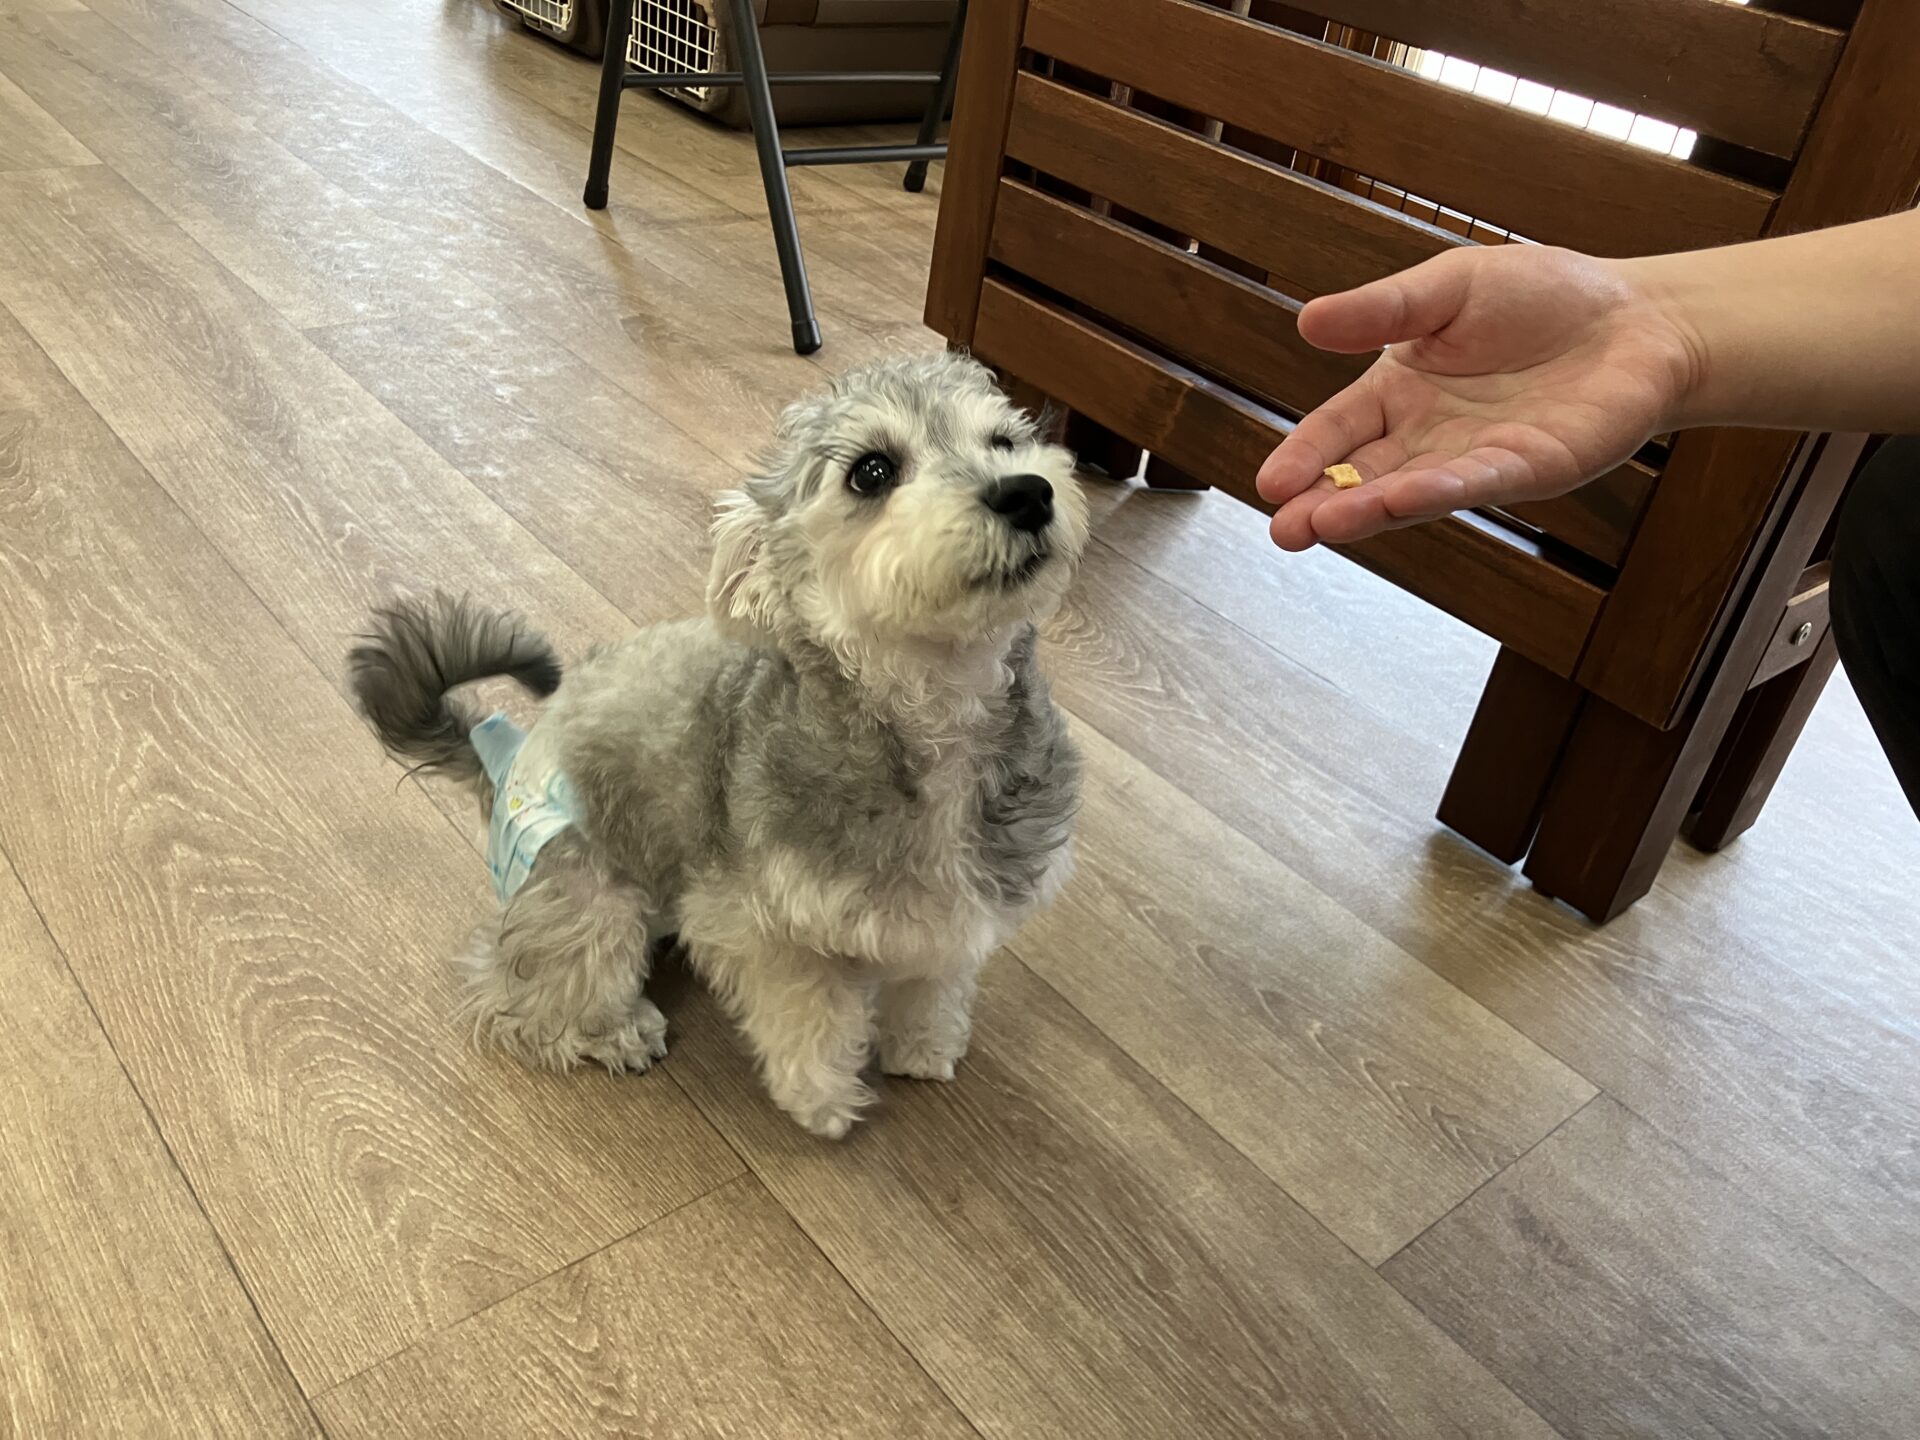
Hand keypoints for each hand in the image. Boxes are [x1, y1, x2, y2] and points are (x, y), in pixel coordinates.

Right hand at [1255, 244, 1703, 550]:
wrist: (1635, 316)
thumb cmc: (1542, 297)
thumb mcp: (1448, 287)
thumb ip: (1383, 309)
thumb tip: (1307, 319)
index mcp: (1399, 391)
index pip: (1338, 430)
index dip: (1303, 456)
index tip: (1271, 484)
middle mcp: (1429, 436)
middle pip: (1363, 476)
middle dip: (1322, 505)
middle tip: (1285, 530)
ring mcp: (1475, 458)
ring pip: (1410, 491)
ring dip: (1368, 510)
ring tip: (1326, 525)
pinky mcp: (1527, 468)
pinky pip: (1475, 482)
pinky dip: (1437, 491)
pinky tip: (1401, 498)